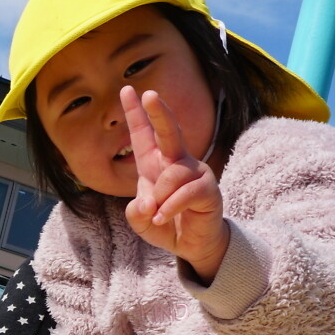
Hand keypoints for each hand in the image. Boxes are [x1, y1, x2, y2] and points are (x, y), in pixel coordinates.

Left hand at [121, 86, 228, 279]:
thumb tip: (146, 203)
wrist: (192, 244)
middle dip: (159, 112)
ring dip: (159, 198)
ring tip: (158, 215)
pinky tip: (163, 219)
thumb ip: (136, 212)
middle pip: (168, 132)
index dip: (135, 113)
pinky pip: (184, 193)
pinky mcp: (208, 188)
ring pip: (171, 175)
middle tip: (149, 95)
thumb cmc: (165, 225)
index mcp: (155, 163)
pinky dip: (169, 208)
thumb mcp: (141, 221)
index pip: (144, 134)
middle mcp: (176, 162)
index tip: (127, 89)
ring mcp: (194, 173)